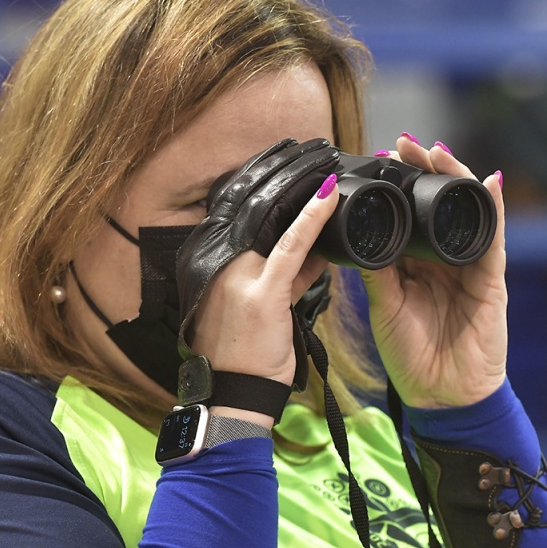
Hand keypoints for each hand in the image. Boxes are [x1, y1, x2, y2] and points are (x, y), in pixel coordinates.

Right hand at [179, 139, 340, 388]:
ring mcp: (238, 275)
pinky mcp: (261, 291)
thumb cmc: (246, 358)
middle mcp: (222, 261)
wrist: (232, 396)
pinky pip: (291, 246)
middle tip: (314, 151)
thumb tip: (316, 253)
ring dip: (301, 186)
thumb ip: (287, 276)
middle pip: (257, 206)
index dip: (271, 184)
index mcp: (217, 262)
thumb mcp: (266, 309)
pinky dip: (313, 218)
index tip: (296, 162)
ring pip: (273, 217)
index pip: (247, 211)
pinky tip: (329, 194)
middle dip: (285, 176)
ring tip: (325, 160)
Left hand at [360, 136, 506, 408]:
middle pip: (438, 203)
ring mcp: (470, 267)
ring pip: (466, 211)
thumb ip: (375, 270)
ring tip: (437, 151)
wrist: (441, 398)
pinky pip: (493, 238)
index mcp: (417, 264)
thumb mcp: (384, 306)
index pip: (410, 213)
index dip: (399, 185)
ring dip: (455, 178)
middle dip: (425, 170)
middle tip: (404, 144)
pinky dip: (494, 209)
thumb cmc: (411, 357)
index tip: (380, 157)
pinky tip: (489, 183)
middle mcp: (444, 259)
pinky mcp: (491, 280)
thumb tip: (357, 234)